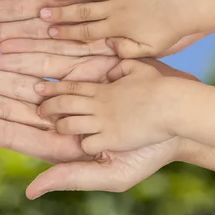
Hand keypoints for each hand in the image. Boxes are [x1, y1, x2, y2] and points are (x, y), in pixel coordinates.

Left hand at [0, 51, 193, 196]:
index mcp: (58, 142)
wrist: (180, 115)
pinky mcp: (79, 66)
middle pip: (4, 104)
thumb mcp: (113, 172)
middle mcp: (55, 114)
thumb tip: (30, 190)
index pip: (8, 132)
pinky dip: (21, 53)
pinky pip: (45, 58)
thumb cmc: (151, 151)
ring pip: (16, 80)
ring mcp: (65, 89)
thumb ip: (70, 177)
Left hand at [36, 60, 181, 154]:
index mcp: (104, 90)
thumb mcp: (140, 69)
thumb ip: (121, 70)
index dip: (53, 88)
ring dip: (62, 126)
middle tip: (39, 108)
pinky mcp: (112, 139)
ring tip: (58, 126)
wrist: (176, 106)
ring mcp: (104, 122)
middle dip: (48, 107)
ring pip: (69, 125)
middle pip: (64, 104)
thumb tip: (110, 72)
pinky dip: (84, 145)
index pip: (71, 87)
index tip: (38, 86)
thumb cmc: (162, 88)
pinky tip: (86, 143)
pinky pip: (88, 144)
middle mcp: (99, 106)